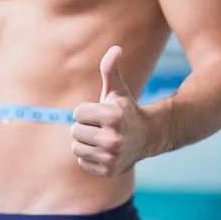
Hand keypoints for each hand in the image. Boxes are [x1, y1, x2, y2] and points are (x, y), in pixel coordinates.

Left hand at [71, 46, 150, 176]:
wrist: (146, 138)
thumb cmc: (125, 111)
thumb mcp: (117, 90)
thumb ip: (110, 69)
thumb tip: (115, 48)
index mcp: (113, 116)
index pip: (77, 113)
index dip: (87, 112)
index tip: (102, 114)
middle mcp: (113, 139)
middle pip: (74, 131)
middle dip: (86, 127)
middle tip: (103, 127)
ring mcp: (111, 157)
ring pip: (76, 147)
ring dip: (86, 142)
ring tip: (103, 139)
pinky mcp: (108, 171)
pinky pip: (81, 161)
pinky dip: (90, 157)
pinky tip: (105, 152)